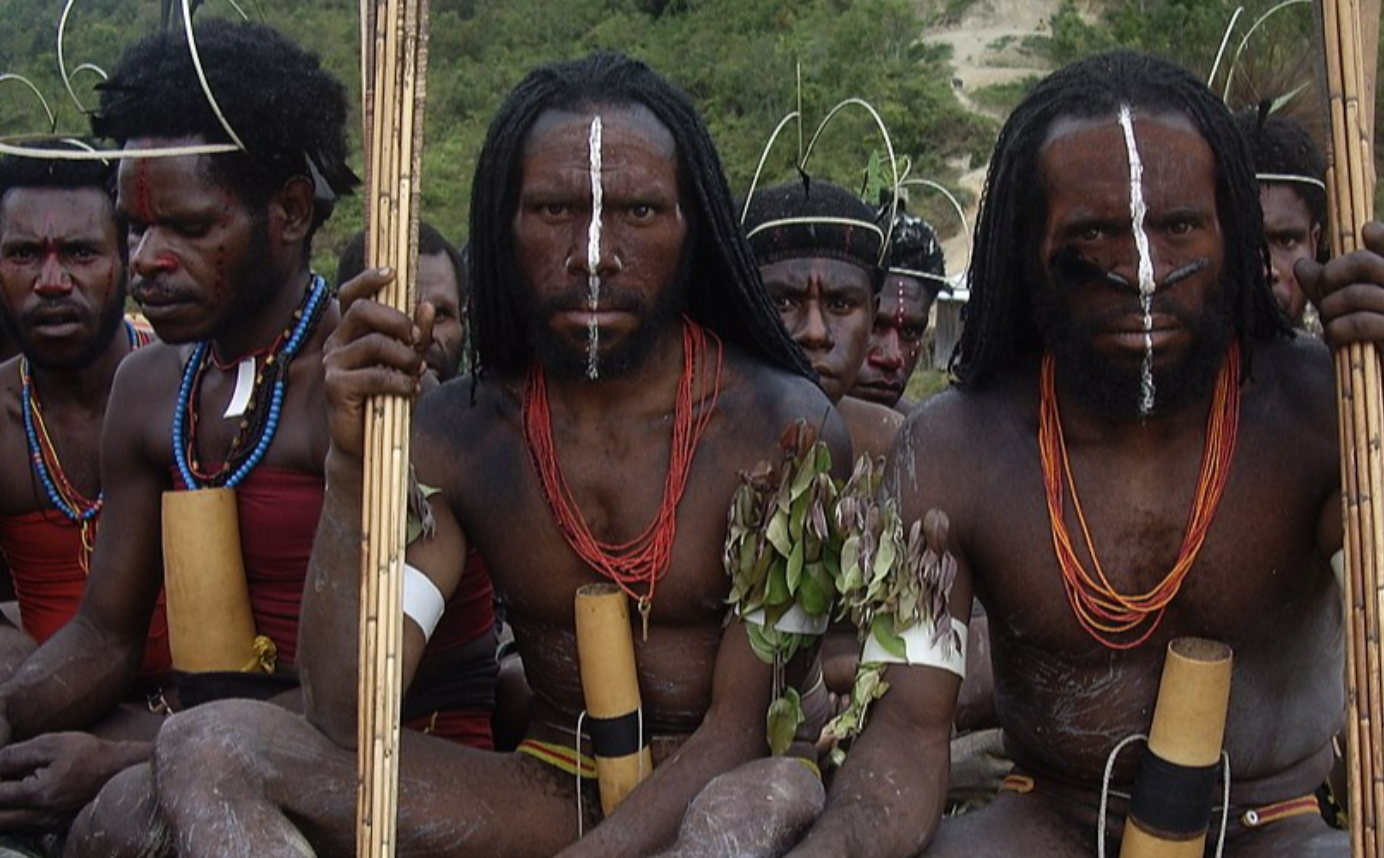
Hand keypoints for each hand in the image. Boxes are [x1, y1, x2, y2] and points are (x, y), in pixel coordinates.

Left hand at [0, 733, 147, 830]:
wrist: (122, 769)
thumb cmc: (89, 753)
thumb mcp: (53, 744)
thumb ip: (16, 755)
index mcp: (39, 794)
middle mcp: (42, 816)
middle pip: (0, 820)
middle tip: (3, 784)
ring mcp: (50, 825)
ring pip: (10, 827)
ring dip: (4, 811)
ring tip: (9, 790)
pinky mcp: (56, 828)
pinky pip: (24, 828)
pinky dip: (14, 817)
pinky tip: (18, 802)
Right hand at [323, 268, 437, 458]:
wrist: (371, 444)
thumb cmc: (390, 398)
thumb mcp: (409, 362)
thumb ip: (417, 335)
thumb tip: (427, 305)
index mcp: (350, 332)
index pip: (350, 293)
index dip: (368, 279)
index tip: (393, 274)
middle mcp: (336, 344)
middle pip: (361, 311)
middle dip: (396, 320)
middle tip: (418, 338)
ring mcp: (332, 365)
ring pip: (373, 343)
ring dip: (404, 355)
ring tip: (417, 370)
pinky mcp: (335, 387)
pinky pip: (373, 374)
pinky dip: (399, 380)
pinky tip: (410, 390)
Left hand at [1298, 221, 1383, 349]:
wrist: (1378, 394)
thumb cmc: (1368, 351)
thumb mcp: (1348, 313)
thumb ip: (1329, 289)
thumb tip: (1301, 264)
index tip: (1365, 232)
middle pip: (1366, 263)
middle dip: (1333, 275)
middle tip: (1322, 292)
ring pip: (1359, 293)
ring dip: (1331, 308)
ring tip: (1329, 324)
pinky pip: (1364, 322)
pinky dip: (1339, 329)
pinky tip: (1335, 338)